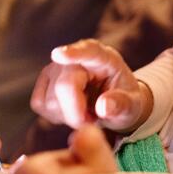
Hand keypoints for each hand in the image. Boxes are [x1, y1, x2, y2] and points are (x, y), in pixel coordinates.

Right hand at [30, 39, 152, 131]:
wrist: (110, 103)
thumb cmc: (123, 100)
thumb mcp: (132, 105)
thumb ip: (122, 105)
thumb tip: (104, 107)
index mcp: (104, 57)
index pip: (89, 51)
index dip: (73, 53)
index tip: (59, 55)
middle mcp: (76, 58)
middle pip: (65, 86)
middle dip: (76, 114)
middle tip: (94, 122)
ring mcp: (56, 68)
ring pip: (51, 100)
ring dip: (69, 116)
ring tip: (87, 113)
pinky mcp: (43, 82)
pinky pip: (40, 105)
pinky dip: (56, 116)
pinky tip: (72, 111)